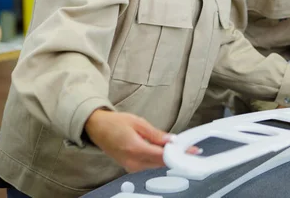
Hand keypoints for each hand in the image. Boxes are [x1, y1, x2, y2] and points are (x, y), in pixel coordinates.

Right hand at [85, 109, 199, 172]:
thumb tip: (172, 140)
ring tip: (181, 148)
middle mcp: (133, 162)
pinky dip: (159, 159)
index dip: (179, 153)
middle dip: (177, 155)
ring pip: (156, 165)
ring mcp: (131, 167)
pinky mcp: (131, 167)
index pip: (162, 156)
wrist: (97, 128)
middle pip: (161, 162)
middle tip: (190, 148)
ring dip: (169, 157)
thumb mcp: (138, 122)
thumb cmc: (115, 123)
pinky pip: (150, 165)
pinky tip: (166, 151)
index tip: (192, 150)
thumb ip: (156, 134)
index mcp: (135, 148)